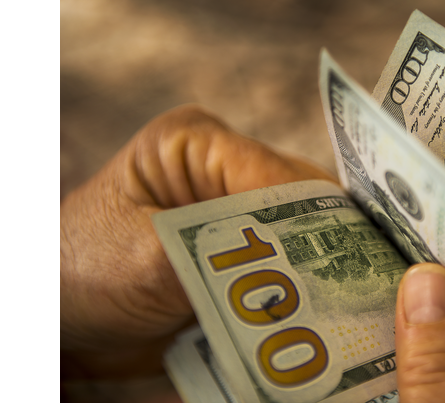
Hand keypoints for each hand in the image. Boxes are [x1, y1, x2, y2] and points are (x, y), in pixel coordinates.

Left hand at [60, 104, 334, 379]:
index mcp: (198, 143)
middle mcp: (226, 170)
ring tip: (350, 310)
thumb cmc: (78, 272)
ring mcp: (238, 211)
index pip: (278, 175)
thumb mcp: (146, 263)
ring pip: (303, 237)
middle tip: (364, 293)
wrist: (61, 319)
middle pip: (301, 204)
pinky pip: (287, 266)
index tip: (353, 266)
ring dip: (319, 275)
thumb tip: (297, 273)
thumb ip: (221, 261)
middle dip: (327, 250)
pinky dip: (302, 292)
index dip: (316, 220)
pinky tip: (320, 317)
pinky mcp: (244, 251)